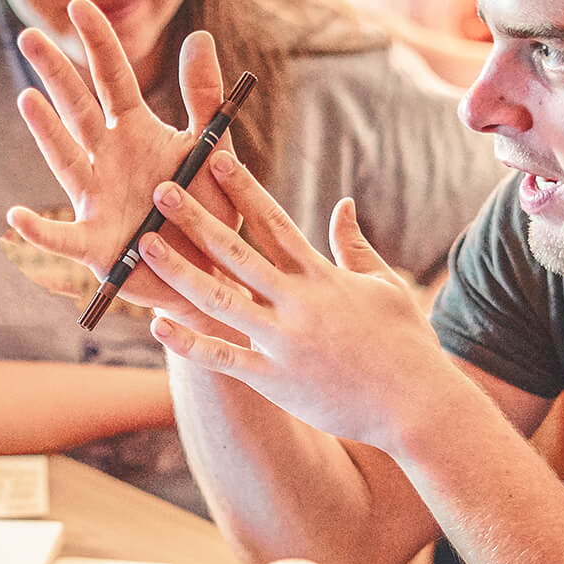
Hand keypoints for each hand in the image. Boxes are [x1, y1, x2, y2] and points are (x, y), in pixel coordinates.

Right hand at [7, 0, 238, 312]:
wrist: (216, 272)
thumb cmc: (210, 211)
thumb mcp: (213, 150)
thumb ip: (204, 98)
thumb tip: (199, 37)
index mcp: (136, 131)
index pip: (113, 77)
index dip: (98, 42)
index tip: (80, 4)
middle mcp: (108, 158)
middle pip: (78, 109)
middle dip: (56, 72)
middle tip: (31, 35)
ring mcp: (96, 199)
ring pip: (66, 158)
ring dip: (47, 131)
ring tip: (28, 100)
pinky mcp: (96, 244)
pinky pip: (64, 237)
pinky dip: (40, 231)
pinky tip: (17, 217)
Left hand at [137, 148, 453, 453]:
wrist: (418, 404)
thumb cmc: (406, 343)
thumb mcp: (384, 285)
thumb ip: (354, 245)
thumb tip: (342, 203)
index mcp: (322, 277)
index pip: (274, 222)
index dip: (242, 188)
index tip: (213, 159)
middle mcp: (298, 304)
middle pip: (236, 253)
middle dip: (196, 220)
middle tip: (161, 191)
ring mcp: (284, 343)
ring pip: (220, 301)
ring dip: (180, 271)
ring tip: (145, 245)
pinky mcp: (276, 382)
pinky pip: (224, 359)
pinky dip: (190, 343)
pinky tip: (157, 325)